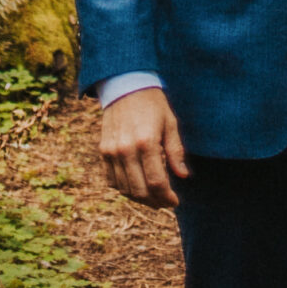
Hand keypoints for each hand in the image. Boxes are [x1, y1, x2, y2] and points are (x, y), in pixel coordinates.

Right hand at [99, 86, 189, 207]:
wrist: (125, 85)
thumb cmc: (153, 104)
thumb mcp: (170, 123)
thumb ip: (175, 151)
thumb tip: (183, 176)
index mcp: (146, 142)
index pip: (156, 182)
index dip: (167, 197)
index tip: (175, 202)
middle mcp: (126, 150)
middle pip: (139, 190)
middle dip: (155, 202)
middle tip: (166, 202)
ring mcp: (112, 152)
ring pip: (124, 189)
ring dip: (140, 198)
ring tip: (153, 197)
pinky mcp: (103, 151)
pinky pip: (112, 181)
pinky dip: (124, 189)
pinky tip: (136, 187)